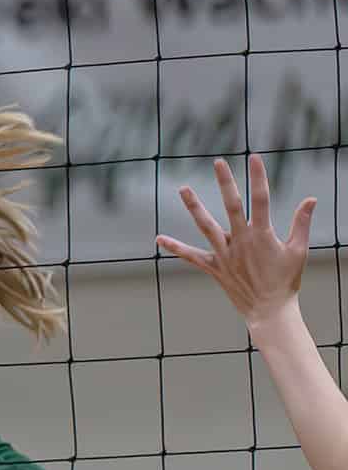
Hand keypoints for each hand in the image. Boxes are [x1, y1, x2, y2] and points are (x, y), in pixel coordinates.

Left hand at [157, 154, 314, 335]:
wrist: (269, 312)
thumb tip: (311, 199)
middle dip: (226, 182)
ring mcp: (226, 255)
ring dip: (195, 207)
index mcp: (263, 235)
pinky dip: (176, 248)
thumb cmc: (286, 282)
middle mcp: (242, 242)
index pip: (261, 200)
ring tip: (183, 188)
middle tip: (218, 162)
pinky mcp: (215, 268)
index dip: (258, 178)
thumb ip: (301, 223)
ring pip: (207, 226)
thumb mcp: (298, 251)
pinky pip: (192, 257)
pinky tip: (159, 239)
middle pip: (232, 206)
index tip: (254, 157)